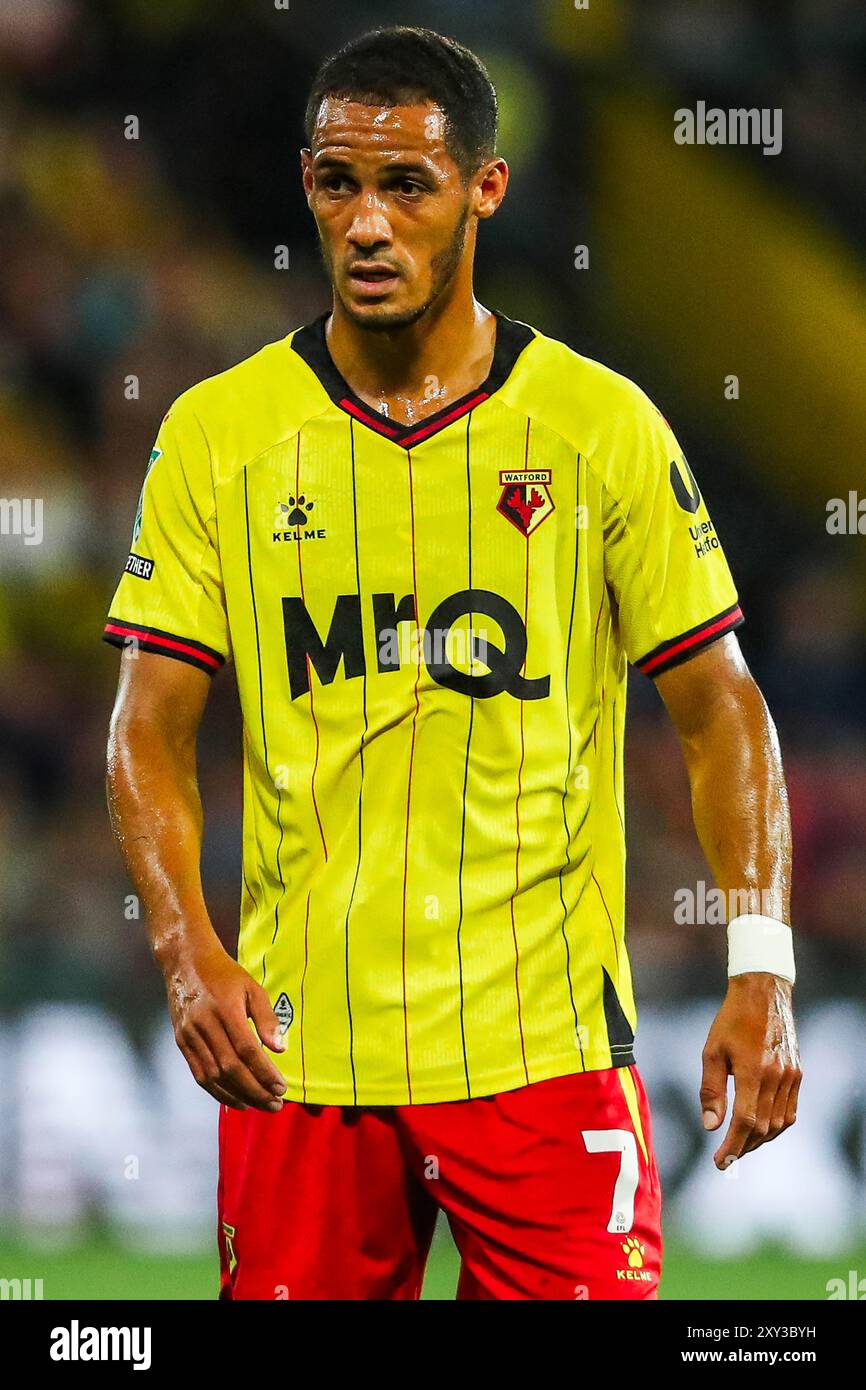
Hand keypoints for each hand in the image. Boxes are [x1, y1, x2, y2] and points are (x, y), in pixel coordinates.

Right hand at [164, 941, 288, 1110]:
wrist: (186, 964)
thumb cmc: (225, 975)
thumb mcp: (252, 988)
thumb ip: (267, 1018)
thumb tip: (280, 1048)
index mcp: (226, 1009)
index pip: (247, 1050)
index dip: (265, 1072)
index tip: (281, 1088)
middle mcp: (205, 1025)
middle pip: (230, 1068)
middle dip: (255, 1090)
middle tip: (275, 1104)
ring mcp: (190, 1035)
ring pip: (213, 1076)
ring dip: (238, 1096)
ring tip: (259, 1106)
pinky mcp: (181, 1042)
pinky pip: (199, 1074)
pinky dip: (217, 1092)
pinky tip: (235, 1101)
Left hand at [699, 973, 800, 1169]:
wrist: (763, 993)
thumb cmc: (731, 1020)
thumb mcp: (712, 1051)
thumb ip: (711, 1090)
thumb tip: (710, 1126)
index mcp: (753, 1071)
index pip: (745, 1122)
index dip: (732, 1146)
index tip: (720, 1162)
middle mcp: (777, 1077)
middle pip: (763, 1127)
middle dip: (744, 1147)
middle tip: (726, 1158)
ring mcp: (791, 1076)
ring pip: (779, 1123)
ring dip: (760, 1140)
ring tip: (741, 1146)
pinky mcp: (797, 1073)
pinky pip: (790, 1110)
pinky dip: (776, 1125)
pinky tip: (760, 1128)